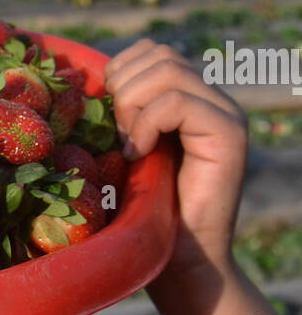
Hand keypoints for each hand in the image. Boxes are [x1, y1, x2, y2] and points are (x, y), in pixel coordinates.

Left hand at [102, 39, 247, 280]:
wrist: (179, 262)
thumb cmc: (142, 212)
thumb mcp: (125, 150)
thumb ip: (122, 112)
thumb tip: (86, 78)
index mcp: (191, 98)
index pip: (152, 52)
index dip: (119, 73)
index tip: (108, 120)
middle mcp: (213, 99)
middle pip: (159, 54)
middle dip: (123, 88)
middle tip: (117, 135)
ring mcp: (226, 114)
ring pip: (168, 71)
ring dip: (133, 106)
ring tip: (129, 147)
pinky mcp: (229, 133)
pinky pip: (177, 102)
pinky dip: (146, 125)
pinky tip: (139, 155)